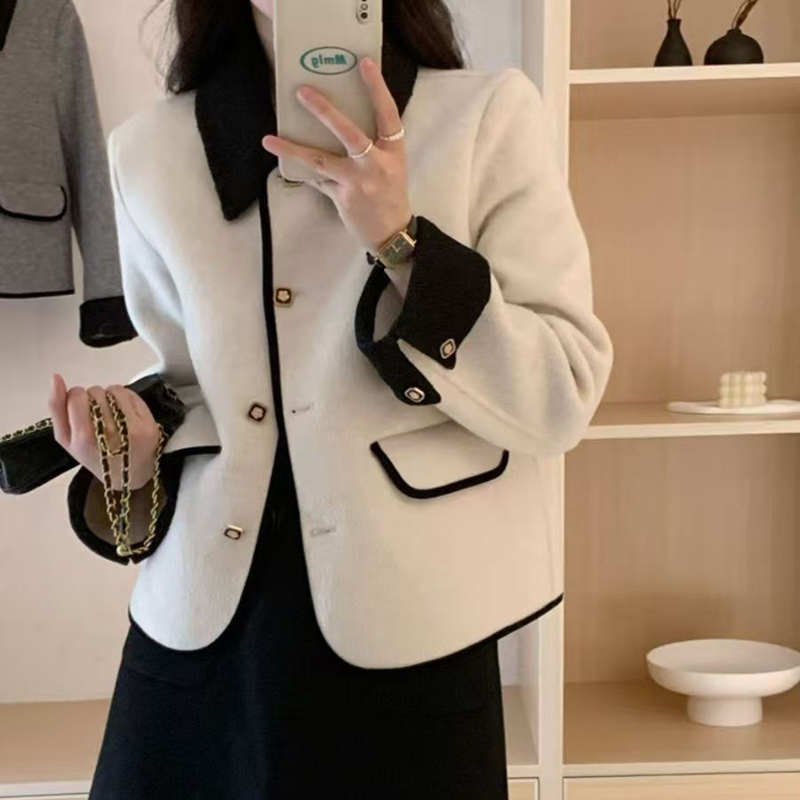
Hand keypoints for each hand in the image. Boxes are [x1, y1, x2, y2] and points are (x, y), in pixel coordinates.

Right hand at [49, 373, 160, 491]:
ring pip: (114, 390)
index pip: (77, 396)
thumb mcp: (66, 439)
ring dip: (110, 396)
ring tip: (110, 414)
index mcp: (84, 438)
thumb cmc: (93, 455)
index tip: (81, 411)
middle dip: (94, 399)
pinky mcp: (149, 424)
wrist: (129, 474)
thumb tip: (55, 378)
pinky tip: (124, 413)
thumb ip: (56, 409)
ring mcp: (133, 428)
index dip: (77, 398)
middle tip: (97, 416)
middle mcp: (109, 432)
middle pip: (96, 392)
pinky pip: (131, 394)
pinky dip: (125, 398)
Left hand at [261, 56, 412, 252]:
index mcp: (393, 151)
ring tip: (270, 140)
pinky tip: (285, 162)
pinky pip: (318, 180)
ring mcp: (359, 183)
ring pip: (321, 161)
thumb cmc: (390, 194)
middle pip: (350, 134)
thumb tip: (337, 120)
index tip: (364, 64)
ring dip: (293, 149)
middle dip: (325, 112)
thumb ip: (373, 144)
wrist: (392, 233)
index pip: (387, 114)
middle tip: (302, 92)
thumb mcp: (391, 164)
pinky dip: (303, 171)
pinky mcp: (343, 198)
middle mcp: (377, 165)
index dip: (377, 88)